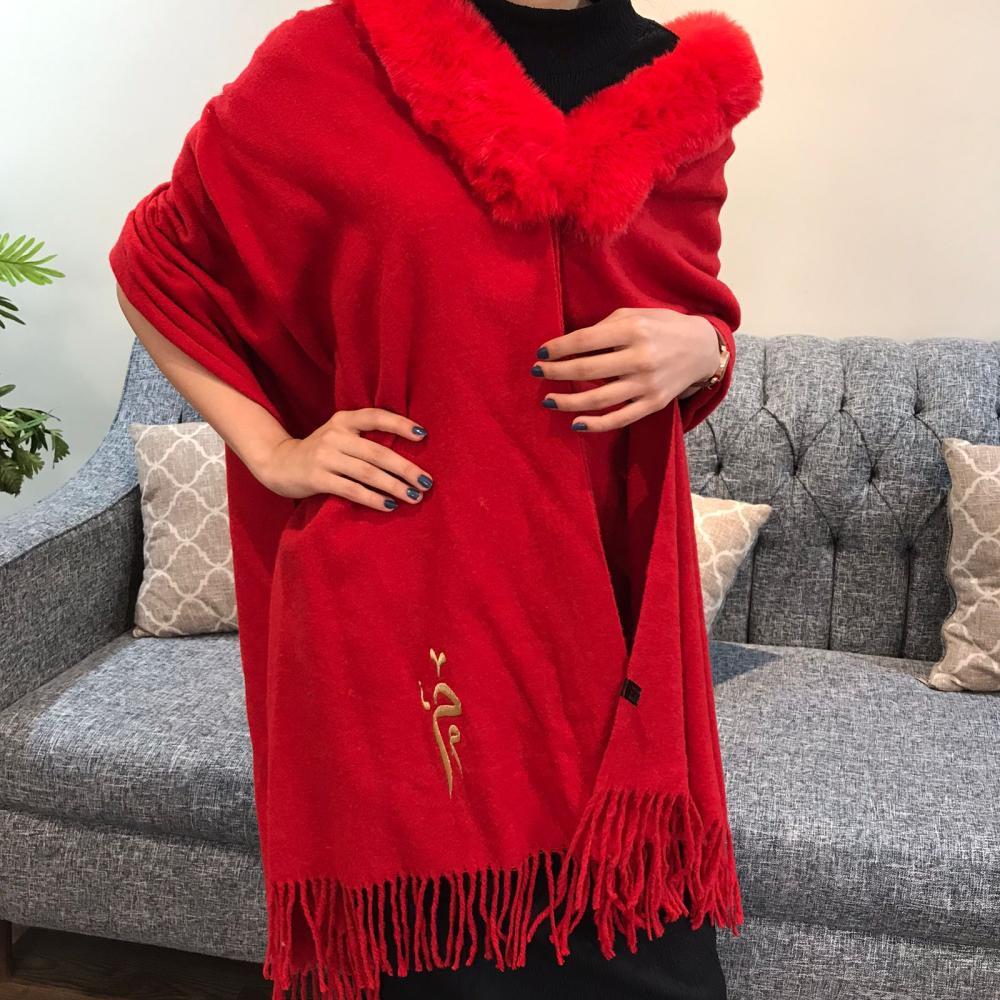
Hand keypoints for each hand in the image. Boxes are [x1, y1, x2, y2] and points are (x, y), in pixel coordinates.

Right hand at [256, 408, 433, 511]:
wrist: (277, 463)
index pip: (376, 416)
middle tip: (427, 482)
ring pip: (368, 473)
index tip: (423, 435)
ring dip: (395, 486)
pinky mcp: (316, 478)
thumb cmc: (320, 453)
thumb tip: (406, 456)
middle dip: (406, 468)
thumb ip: (364, 438)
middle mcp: (335, 435)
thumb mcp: (338, 436)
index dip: (400, 424)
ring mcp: (324, 457)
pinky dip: (373, 499)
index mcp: (343, 420)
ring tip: (415, 496)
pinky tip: (389, 506)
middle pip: (378, 452)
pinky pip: (352, 490)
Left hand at [533, 308, 720, 431]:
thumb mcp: (636, 315)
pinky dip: (595, 424)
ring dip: (567, 401)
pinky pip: (619, 418)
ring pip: (598, 398)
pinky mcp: (653, 404)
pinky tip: (575, 422)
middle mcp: (640, 358)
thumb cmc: (661, 327)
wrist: (702, 349)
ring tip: (548, 400)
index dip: (558, 348)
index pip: (585, 340)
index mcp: (634, 330)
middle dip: (555, 372)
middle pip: (586, 369)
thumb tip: (570, 344)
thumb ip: (605, 327)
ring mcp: (647, 384)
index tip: (541, 352)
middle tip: (537, 373)